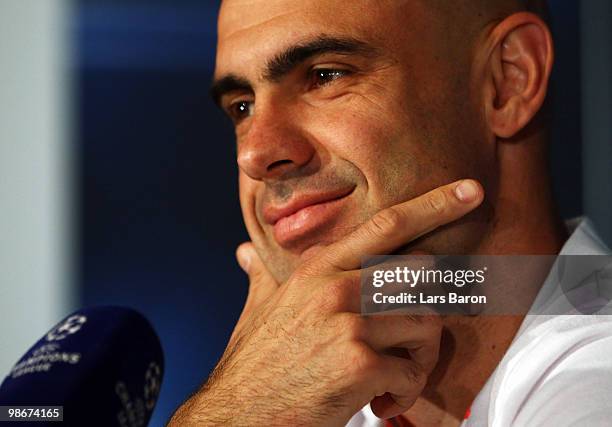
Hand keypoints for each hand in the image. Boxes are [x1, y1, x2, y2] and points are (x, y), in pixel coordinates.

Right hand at [168, 179, 482, 425]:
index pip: (387, 224)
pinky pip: (413, 371)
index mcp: (319, 269)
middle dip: (427, 308)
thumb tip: (245, 251)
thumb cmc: (255, 362)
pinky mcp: (358, 363)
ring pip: (426, 323)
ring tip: (392, 379)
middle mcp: (336, 286)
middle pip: (422, 273)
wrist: (237, 414)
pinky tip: (381, 403)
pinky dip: (406, 393)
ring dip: (419, 359)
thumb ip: (262, 274)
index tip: (470, 191)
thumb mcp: (258, 308)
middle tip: (409, 342)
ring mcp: (348, 322)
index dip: (434, 205)